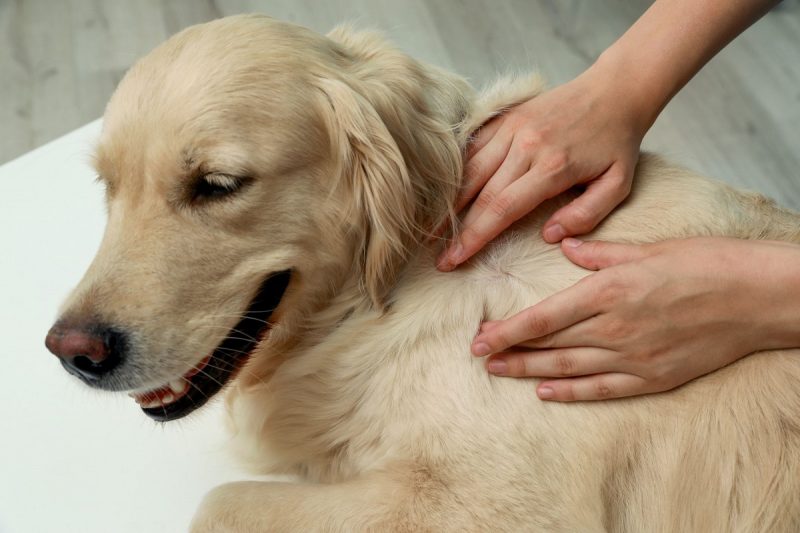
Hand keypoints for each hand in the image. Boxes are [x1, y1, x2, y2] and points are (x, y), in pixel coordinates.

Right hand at [437, 65, 647, 271]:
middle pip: (480, 194)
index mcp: (552, 167)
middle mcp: (526, 145)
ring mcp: (512, 128)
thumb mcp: (618, 185)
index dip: (475, 237)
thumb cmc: (617, 143)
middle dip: (457, 230)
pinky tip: (446, 194)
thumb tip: (549, 236)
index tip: (455, 260)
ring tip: (432, 229)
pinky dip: (457, 172)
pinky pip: (473, 147)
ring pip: (470, 170)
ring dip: (449, 203)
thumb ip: (586, 215)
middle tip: (440, 258)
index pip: (502, 209)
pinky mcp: (506, 117)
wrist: (615, 90)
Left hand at [471, 237, 799, 400]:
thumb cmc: (704, 263)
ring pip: (568, 368)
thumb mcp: (647, 248)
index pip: (543, 317)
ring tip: (500, 372)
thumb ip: (599, 253)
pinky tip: (546, 392)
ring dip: (529, 371)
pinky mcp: (653, 377)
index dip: (507, 330)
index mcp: (609, 291)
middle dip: (510, 350)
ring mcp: (633, 357)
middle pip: (549, 344)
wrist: (756, 297)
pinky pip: (602, 389)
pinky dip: (571, 392)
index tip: (479, 338)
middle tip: (480, 356)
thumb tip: (564, 245)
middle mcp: (614, 328)